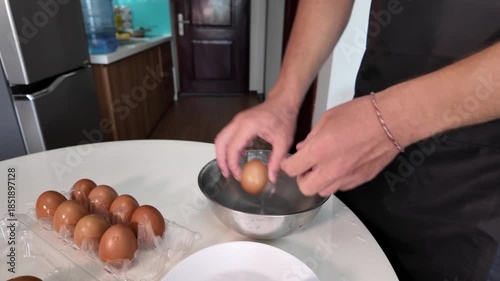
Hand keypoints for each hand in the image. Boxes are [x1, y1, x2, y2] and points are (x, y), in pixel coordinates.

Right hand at [215, 96, 297, 182]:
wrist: (283, 102)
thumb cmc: (284, 118)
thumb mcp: (283, 142)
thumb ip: (276, 161)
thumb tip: (272, 178)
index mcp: (248, 126)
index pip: (233, 148)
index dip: (233, 165)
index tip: (239, 176)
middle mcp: (239, 121)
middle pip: (220, 142)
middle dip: (221, 160)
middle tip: (227, 174)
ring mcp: (237, 120)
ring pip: (221, 138)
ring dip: (222, 153)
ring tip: (230, 167)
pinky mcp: (239, 121)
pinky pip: (228, 134)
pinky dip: (228, 146)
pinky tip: (240, 155)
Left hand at [281, 95, 400, 196]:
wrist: (391, 121)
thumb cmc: (360, 114)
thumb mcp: (328, 118)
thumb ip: (312, 137)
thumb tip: (303, 148)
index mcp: (319, 150)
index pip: (292, 169)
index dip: (287, 164)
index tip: (290, 160)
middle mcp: (331, 168)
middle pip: (306, 189)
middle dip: (302, 179)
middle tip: (306, 167)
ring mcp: (347, 177)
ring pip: (324, 192)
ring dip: (319, 182)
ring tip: (324, 167)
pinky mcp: (361, 180)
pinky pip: (341, 187)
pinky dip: (336, 180)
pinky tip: (341, 166)